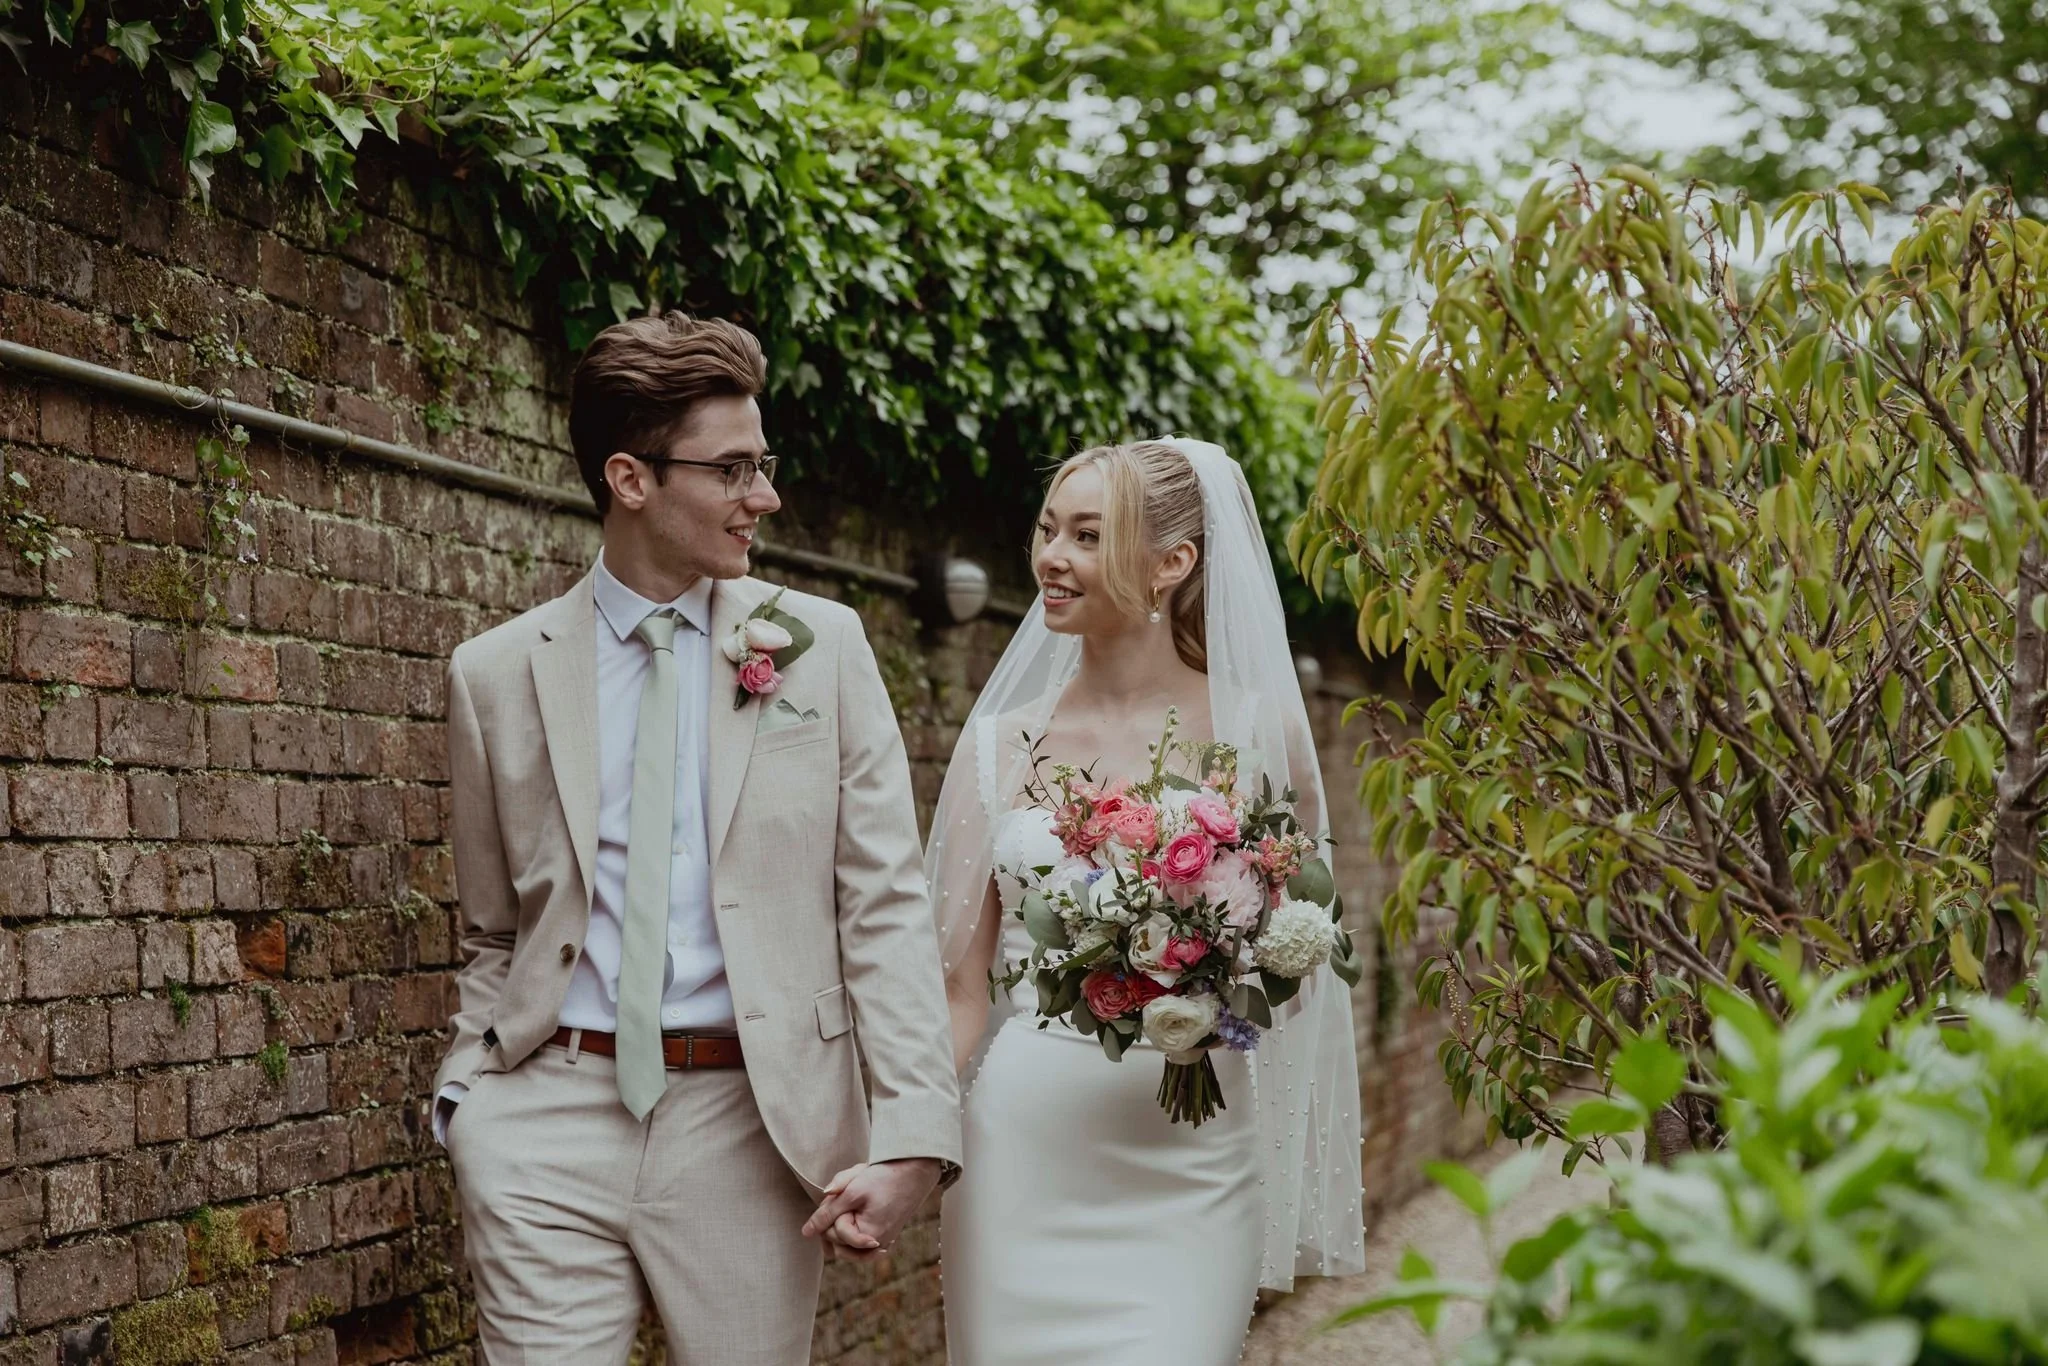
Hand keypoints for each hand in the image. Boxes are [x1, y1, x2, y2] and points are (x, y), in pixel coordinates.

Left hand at [800, 1158, 941, 1261]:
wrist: (915, 1168)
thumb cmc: (884, 1177)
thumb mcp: (851, 1192)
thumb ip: (827, 1213)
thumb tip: (806, 1233)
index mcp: (868, 1236)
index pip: (832, 1233)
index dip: (831, 1211)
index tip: (844, 1193)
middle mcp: (876, 1245)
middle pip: (838, 1241)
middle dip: (836, 1218)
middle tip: (847, 1194)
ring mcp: (882, 1243)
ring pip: (847, 1244)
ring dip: (843, 1225)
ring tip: (850, 1203)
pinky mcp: (886, 1237)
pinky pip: (860, 1244)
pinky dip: (852, 1232)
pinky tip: (854, 1215)